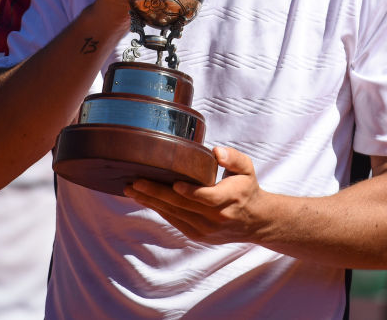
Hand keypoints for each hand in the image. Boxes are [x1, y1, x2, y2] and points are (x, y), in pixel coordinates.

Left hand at [124, 146, 267, 243]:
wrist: (254, 221)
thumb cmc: (246, 189)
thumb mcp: (247, 169)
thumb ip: (234, 158)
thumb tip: (216, 152)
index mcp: (229, 200)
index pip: (208, 198)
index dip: (190, 192)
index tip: (174, 183)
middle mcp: (216, 218)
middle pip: (183, 205)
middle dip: (157, 193)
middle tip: (136, 182)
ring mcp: (205, 229)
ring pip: (174, 214)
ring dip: (151, 202)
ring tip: (132, 190)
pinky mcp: (197, 235)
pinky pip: (174, 221)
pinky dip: (159, 210)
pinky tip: (145, 199)